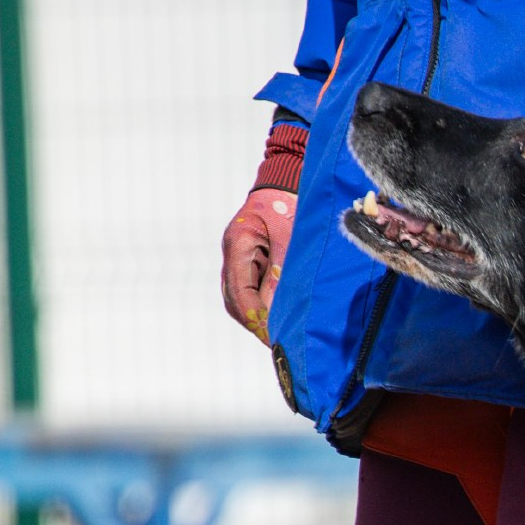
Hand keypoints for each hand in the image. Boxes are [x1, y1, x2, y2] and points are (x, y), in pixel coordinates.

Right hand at [220, 188, 296, 340]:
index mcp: (238, 245)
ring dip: (259, 318)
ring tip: (282, 337)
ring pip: (241, 298)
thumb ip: (282, 273)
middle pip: (235, 301)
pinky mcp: (252, 261)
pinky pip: (252, 290)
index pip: (239, 293)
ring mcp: (240, 258)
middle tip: (280, 345)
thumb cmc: (291, 202)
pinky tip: (281, 318)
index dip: (256, 319)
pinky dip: (265, 306)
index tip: (274, 339)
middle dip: (256, 324)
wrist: (288, 179)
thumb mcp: (290, 237)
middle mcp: (233, 254)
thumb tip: (275, 312)